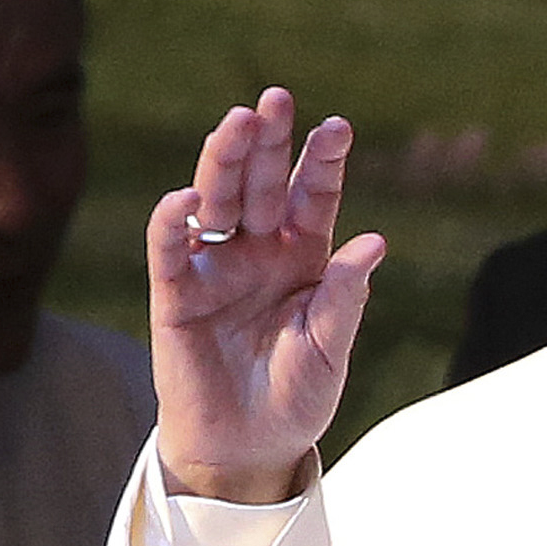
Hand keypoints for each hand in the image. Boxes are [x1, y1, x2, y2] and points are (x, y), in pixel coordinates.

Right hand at [149, 85, 385, 504]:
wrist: (249, 446)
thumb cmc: (296, 397)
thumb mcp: (330, 350)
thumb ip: (345, 298)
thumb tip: (375, 242)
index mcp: (304, 256)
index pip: (312, 197)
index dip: (322, 162)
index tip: (337, 127)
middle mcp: (258, 250)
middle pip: (261, 182)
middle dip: (268, 140)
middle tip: (275, 98)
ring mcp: (216, 266)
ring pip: (217, 199)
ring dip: (224, 159)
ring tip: (238, 123)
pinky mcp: (176, 292)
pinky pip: (170, 248)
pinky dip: (174, 221)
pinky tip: (188, 197)